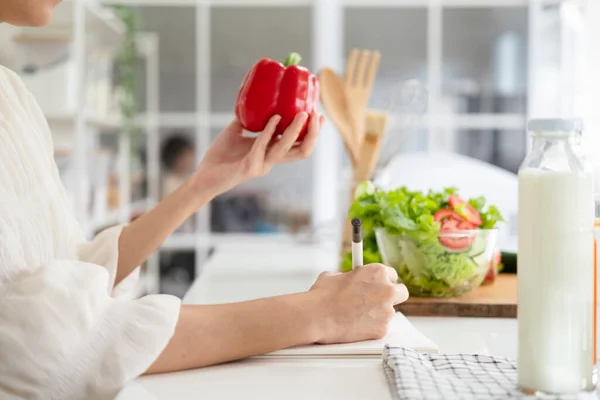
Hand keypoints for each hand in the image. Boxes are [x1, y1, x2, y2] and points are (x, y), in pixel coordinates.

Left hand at [192, 111, 324, 196]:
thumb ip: (246, 119)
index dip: (312, 132)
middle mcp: (271, 160)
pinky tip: (273, 118)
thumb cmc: (220, 156)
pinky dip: (269, 131)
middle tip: (316, 115)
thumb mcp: (236, 132)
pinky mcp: (250, 167)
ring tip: (301, 114)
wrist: (203, 176)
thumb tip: (253, 100)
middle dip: (312, 134)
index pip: (299, 144)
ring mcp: (262, 165)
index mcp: (271, 152)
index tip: (318, 113)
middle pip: (301, 150)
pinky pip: (263, 146)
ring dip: (295, 131)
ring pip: (286, 149)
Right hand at [308, 264, 408, 343]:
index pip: (392, 275)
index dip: (383, 281)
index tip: (377, 285)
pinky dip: (370, 328)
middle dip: (392, 296)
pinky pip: (380, 327)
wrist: (316, 316)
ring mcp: (386, 311)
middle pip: (401, 292)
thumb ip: (350, 277)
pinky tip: (355, 325)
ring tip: (356, 316)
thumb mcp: (335, 276)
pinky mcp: (382, 329)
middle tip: (378, 301)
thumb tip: (349, 280)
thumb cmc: (322, 295)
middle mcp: (386, 289)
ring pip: (389, 312)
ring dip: (378, 313)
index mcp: (377, 272)